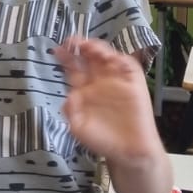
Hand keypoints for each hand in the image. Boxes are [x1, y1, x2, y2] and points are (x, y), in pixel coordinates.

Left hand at [57, 37, 156, 161]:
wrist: (129, 152)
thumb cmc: (102, 140)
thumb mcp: (79, 127)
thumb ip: (71, 111)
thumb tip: (68, 96)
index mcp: (84, 90)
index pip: (73, 69)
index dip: (66, 58)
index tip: (57, 49)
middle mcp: (99, 82)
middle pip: (88, 58)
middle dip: (80, 47)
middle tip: (71, 40)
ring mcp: (117, 81)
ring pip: (107, 58)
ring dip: (98, 49)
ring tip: (87, 46)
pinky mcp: (134, 83)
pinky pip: (128, 66)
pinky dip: (120, 58)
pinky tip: (110, 56)